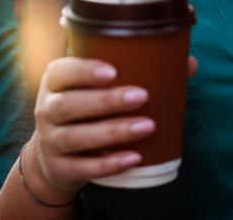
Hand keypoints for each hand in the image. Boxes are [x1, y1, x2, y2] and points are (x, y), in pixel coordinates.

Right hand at [23, 55, 198, 202]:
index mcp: (54, 82)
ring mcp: (50, 141)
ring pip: (75, 137)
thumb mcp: (96, 88)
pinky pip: (82, 168)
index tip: (113, 70)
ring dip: (113, 131)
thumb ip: (136, 72)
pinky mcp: (59, 168)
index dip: (83, 70)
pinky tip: (134, 158)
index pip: (61, 71)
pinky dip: (108, 164)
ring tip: (147, 126)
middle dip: (105, 101)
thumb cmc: (86, 110)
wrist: (55, 155)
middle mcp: (45, 109)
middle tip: (142, 96)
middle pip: (68, 104)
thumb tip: (188, 63)